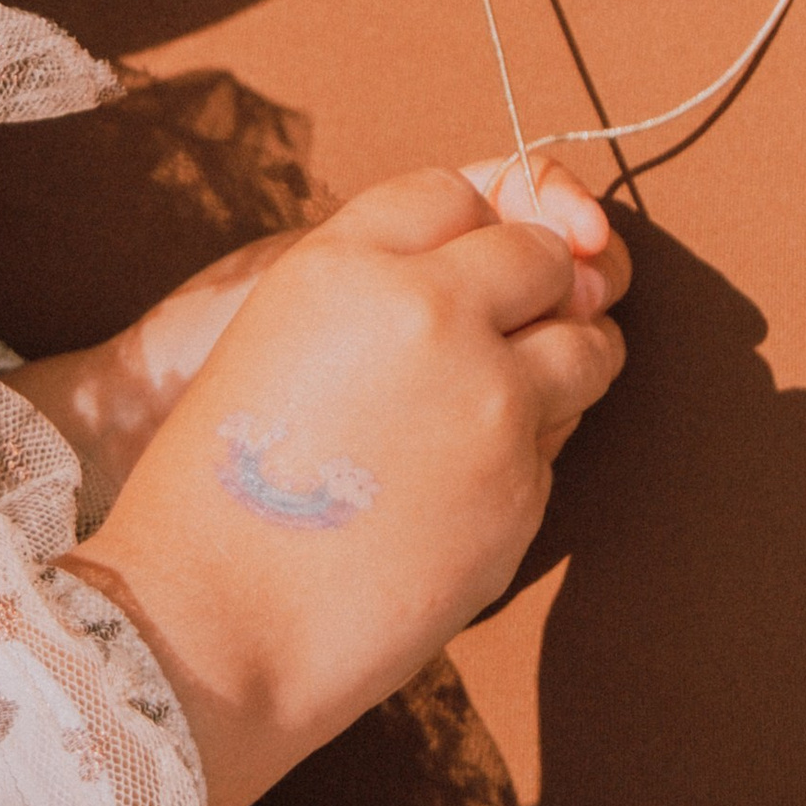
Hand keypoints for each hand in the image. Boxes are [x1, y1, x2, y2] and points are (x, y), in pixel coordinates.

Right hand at [58, 164, 626, 805]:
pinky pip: (560, 439)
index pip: (455, 193)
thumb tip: (476, 284)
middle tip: (515, 323)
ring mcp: (490, 396)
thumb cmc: (221, 483)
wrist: (217, 612)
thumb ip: (372, 295)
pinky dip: (532, 447)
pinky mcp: (523, 483)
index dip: (472, 226)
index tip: (472, 260)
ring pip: (588, 344)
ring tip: (510, 397)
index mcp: (346, 261)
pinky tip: (465, 481)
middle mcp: (430, 309)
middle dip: (540, 284)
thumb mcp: (276, 338)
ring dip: (568, 358)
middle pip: (539, 254)